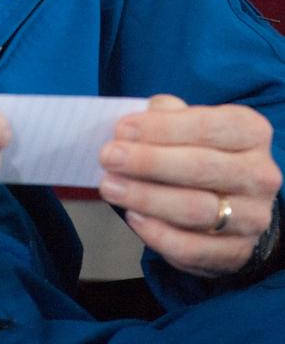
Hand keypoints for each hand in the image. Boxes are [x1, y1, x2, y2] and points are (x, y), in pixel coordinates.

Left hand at [98, 94, 281, 277]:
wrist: (236, 200)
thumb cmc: (202, 150)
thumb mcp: (189, 122)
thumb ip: (166, 116)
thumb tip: (131, 127)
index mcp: (250, 131)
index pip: (205, 126)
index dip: (160, 128)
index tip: (122, 130)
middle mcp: (259, 175)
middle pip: (200, 168)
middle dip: (147, 162)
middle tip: (109, 157)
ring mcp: (252, 218)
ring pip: (195, 209)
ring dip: (145, 197)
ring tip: (111, 187)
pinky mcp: (236, 253)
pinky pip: (193, 249)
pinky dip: (159, 235)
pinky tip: (133, 218)